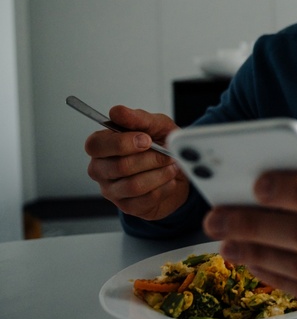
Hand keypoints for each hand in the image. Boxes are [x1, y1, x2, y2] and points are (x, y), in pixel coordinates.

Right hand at [85, 105, 188, 220]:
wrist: (178, 169)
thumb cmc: (161, 144)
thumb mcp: (156, 125)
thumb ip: (138, 118)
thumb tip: (117, 111)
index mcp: (102, 145)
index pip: (96, 145)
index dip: (121, 143)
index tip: (146, 139)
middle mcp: (101, 169)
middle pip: (119, 167)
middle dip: (150, 159)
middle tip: (167, 153)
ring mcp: (113, 190)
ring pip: (134, 185)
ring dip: (159, 174)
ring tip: (172, 166)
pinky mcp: (128, 207)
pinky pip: (146, 199)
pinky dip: (164, 187)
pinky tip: (170, 180)